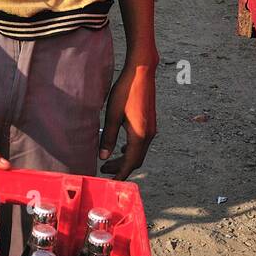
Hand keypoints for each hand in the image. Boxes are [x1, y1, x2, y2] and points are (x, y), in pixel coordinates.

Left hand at [98, 61, 156, 179]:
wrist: (141, 72)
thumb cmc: (126, 91)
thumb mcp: (112, 115)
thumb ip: (108, 137)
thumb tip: (103, 157)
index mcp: (140, 135)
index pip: (130, 163)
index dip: (120, 174)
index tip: (111, 183)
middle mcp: (149, 135)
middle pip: (136, 159)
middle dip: (121, 168)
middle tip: (104, 171)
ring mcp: (151, 129)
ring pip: (139, 152)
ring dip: (126, 159)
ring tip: (109, 161)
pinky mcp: (150, 122)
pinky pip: (142, 143)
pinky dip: (131, 150)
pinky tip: (121, 148)